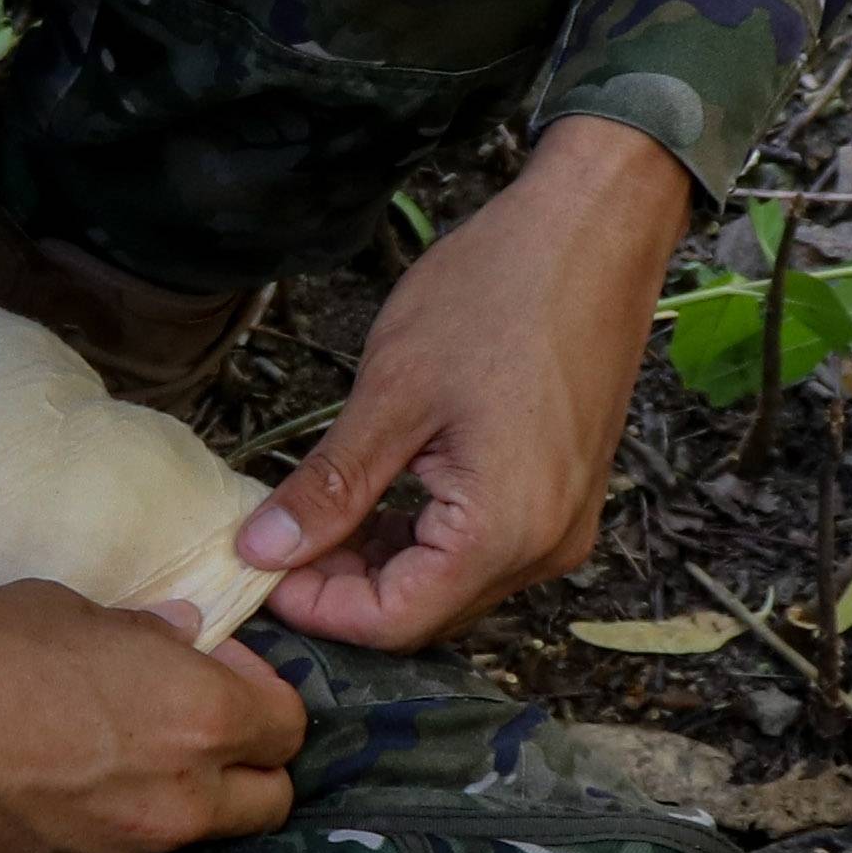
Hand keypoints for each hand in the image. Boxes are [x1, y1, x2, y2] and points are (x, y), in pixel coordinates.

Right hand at [0, 583, 303, 852]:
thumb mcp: (69, 610)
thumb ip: (145, 636)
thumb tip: (184, 639)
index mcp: (200, 718)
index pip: (288, 725)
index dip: (258, 693)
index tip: (216, 670)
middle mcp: (180, 800)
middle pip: (268, 801)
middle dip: (247, 765)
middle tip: (192, 724)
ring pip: (196, 835)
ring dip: (181, 799)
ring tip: (116, 753)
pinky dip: (115, 826)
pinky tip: (61, 785)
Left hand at [238, 120, 692, 647]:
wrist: (596, 229)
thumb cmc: (501, 292)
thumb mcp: (394, 391)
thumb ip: (330, 486)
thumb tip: (264, 548)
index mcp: (504, 532)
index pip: (393, 623)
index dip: (315, 607)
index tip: (255, 567)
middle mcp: (544, 548)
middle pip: (424, 614)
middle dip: (342, 589)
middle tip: (272, 539)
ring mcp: (561, 525)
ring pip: (449, 583)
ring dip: (379, 564)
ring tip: (315, 512)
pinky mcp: (563, 498)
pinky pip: (482, 548)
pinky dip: (421, 538)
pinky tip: (375, 498)